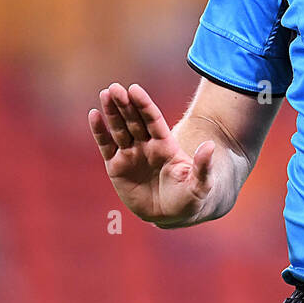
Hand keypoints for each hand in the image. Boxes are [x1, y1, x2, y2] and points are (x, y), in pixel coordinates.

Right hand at [89, 82, 220, 226]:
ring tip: (105, 94)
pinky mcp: (116, 168)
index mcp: (166, 146)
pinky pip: (106, 146)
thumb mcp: (200, 184)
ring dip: (112, 112)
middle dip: (125, 104)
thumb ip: (203, 166)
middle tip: (115, 88)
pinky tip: (94, 115)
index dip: (144, 105)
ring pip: (119, 129)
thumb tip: (209, 146)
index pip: (153, 120)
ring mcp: (131, 155)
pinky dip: (100, 131)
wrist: (173, 215)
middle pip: (134, 120)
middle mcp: (147, 146)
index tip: (135, 89)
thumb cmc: (190, 197)